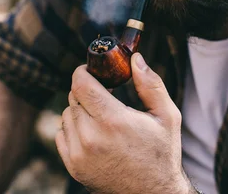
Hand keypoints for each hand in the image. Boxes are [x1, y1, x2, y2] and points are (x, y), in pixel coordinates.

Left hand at [56, 52, 193, 193]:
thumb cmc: (162, 154)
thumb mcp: (167, 116)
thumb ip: (150, 84)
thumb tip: (135, 59)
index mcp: (113, 120)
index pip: (80, 84)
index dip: (83, 72)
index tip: (91, 70)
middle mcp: (91, 137)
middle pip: (73, 97)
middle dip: (86, 91)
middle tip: (103, 95)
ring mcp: (79, 154)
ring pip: (66, 115)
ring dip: (79, 110)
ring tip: (101, 118)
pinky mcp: (73, 167)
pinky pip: (61, 134)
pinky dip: (72, 129)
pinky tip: (92, 134)